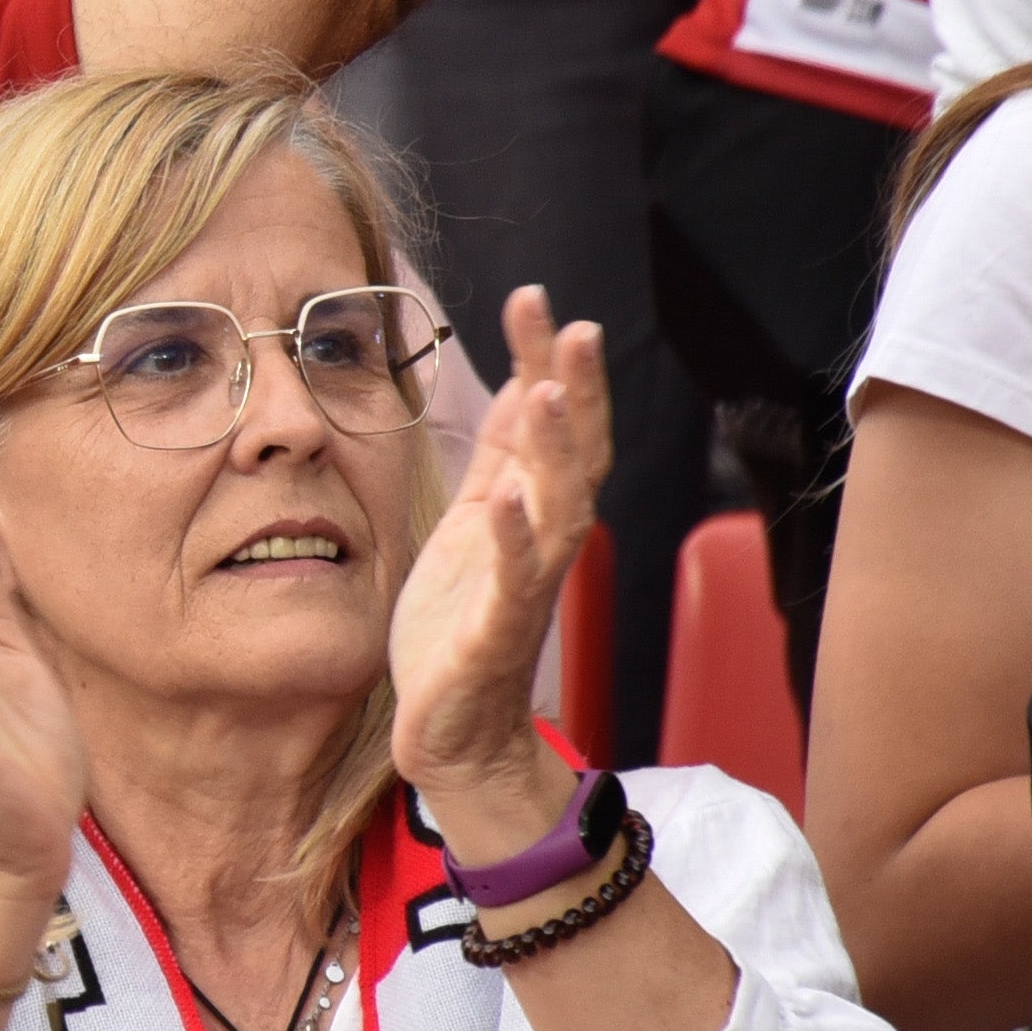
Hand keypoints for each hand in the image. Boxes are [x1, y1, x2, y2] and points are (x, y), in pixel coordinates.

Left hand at [389, 287, 606, 797]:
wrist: (455, 731)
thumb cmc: (462, 622)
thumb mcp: (477, 521)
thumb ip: (502, 457)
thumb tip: (522, 382)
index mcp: (533, 511)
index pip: (554, 423)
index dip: (549, 362)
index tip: (536, 299)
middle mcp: (544, 542)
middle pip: (574, 456)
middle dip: (575, 392)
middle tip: (573, 328)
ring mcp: (525, 587)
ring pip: (556, 510)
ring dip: (552, 452)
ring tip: (543, 392)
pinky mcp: (496, 633)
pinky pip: (513, 581)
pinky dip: (514, 539)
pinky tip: (507, 499)